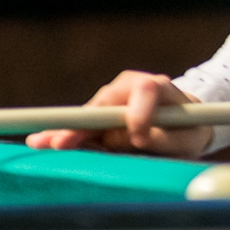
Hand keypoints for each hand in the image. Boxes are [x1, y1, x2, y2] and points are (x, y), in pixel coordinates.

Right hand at [26, 70, 210, 156]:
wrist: (185, 122)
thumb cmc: (190, 130)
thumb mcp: (188, 138)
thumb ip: (166, 138)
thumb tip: (137, 137)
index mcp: (157, 87)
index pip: (145, 90)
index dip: (140, 113)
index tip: (139, 136)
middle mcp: (129, 86)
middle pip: (103, 104)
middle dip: (84, 125)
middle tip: (63, 143)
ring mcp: (110, 98)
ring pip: (87, 116)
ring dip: (66, 131)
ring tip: (40, 142)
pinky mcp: (99, 113)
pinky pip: (82, 126)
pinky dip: (64, 134)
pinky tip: (39, 140)